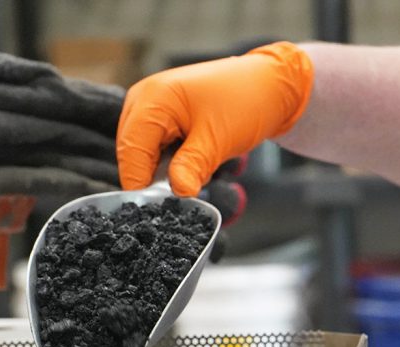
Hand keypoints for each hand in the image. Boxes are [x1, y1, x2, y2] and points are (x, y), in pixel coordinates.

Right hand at [116, 41, 312, 196]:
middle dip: (154, 177)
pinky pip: (155, 149)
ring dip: (164, 171)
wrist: (269, 86)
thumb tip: (178, 193)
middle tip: (184, 188)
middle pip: (132, 154)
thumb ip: (192, 167)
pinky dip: (170, 162)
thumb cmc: (246, 102)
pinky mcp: (160, 117)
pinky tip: (192, 162)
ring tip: (195, 168)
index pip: (131, 152)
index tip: (160, 208)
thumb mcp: (218, 140)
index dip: (141, 184)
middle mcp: (143, 99)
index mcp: (152, 99)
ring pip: (143, 154)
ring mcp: (150, 107)